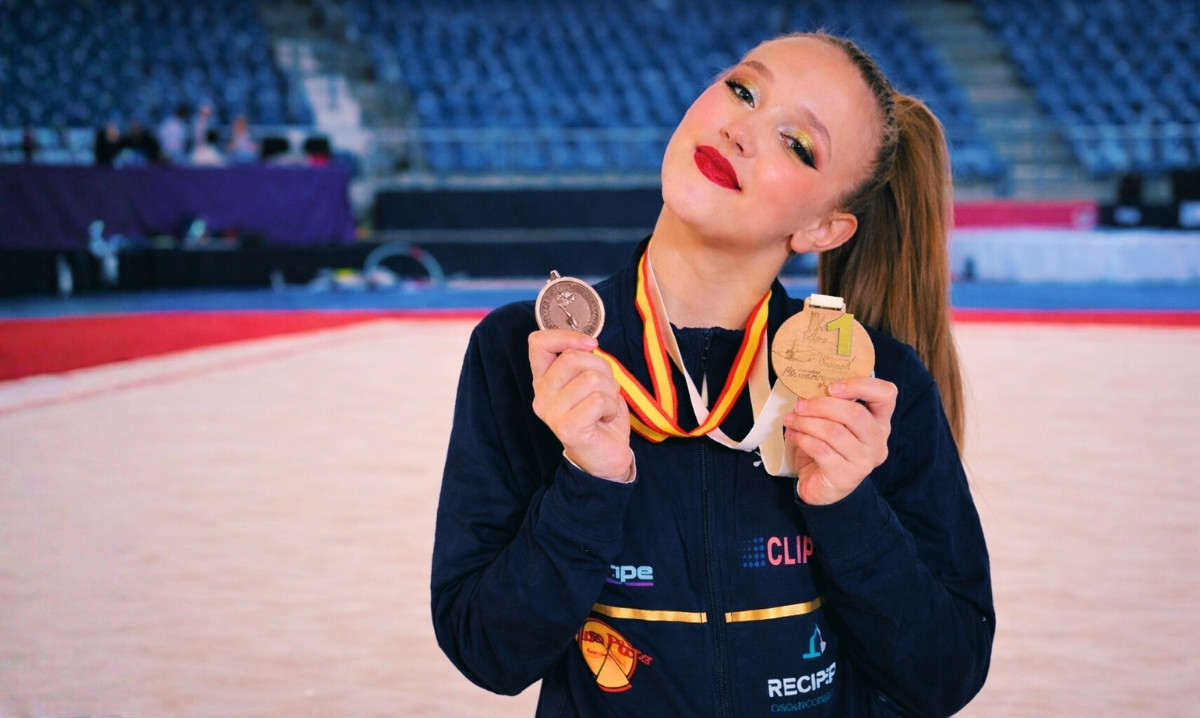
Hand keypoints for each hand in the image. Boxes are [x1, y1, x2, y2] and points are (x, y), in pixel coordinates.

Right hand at [529, 330, 632, 480]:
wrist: (606, 456)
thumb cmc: (599, 415)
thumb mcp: (590, 380)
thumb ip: (583, 361)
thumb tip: (588, 344)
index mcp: (544, 380)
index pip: (538, 343)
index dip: (566, 336)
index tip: (590, 345)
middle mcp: (541, 395)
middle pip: (572, 358)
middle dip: (602, 369)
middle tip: (605, 389)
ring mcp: (552, 412)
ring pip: (591, 378)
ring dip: (610, 391)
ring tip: (605, 407)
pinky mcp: (567, 427)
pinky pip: (598, 400)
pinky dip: (612, 407)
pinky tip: (606, 418)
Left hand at [783, 377, 896, 504]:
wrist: (825, 489)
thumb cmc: (829, 450)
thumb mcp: (834, 424)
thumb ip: (831, 406)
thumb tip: (807, 389)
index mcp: (879, 421)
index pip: (886, 394)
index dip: (860, 385)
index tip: (831, 387)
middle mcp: (877, 440)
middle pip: (855, 413)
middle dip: (821, 405)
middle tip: (799, 406)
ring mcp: (864, 460)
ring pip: (834, 432)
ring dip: (807, 422)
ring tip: (791, 420)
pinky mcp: (846, 475)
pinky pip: (821, 450)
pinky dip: (802, 439)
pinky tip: (792, 435)